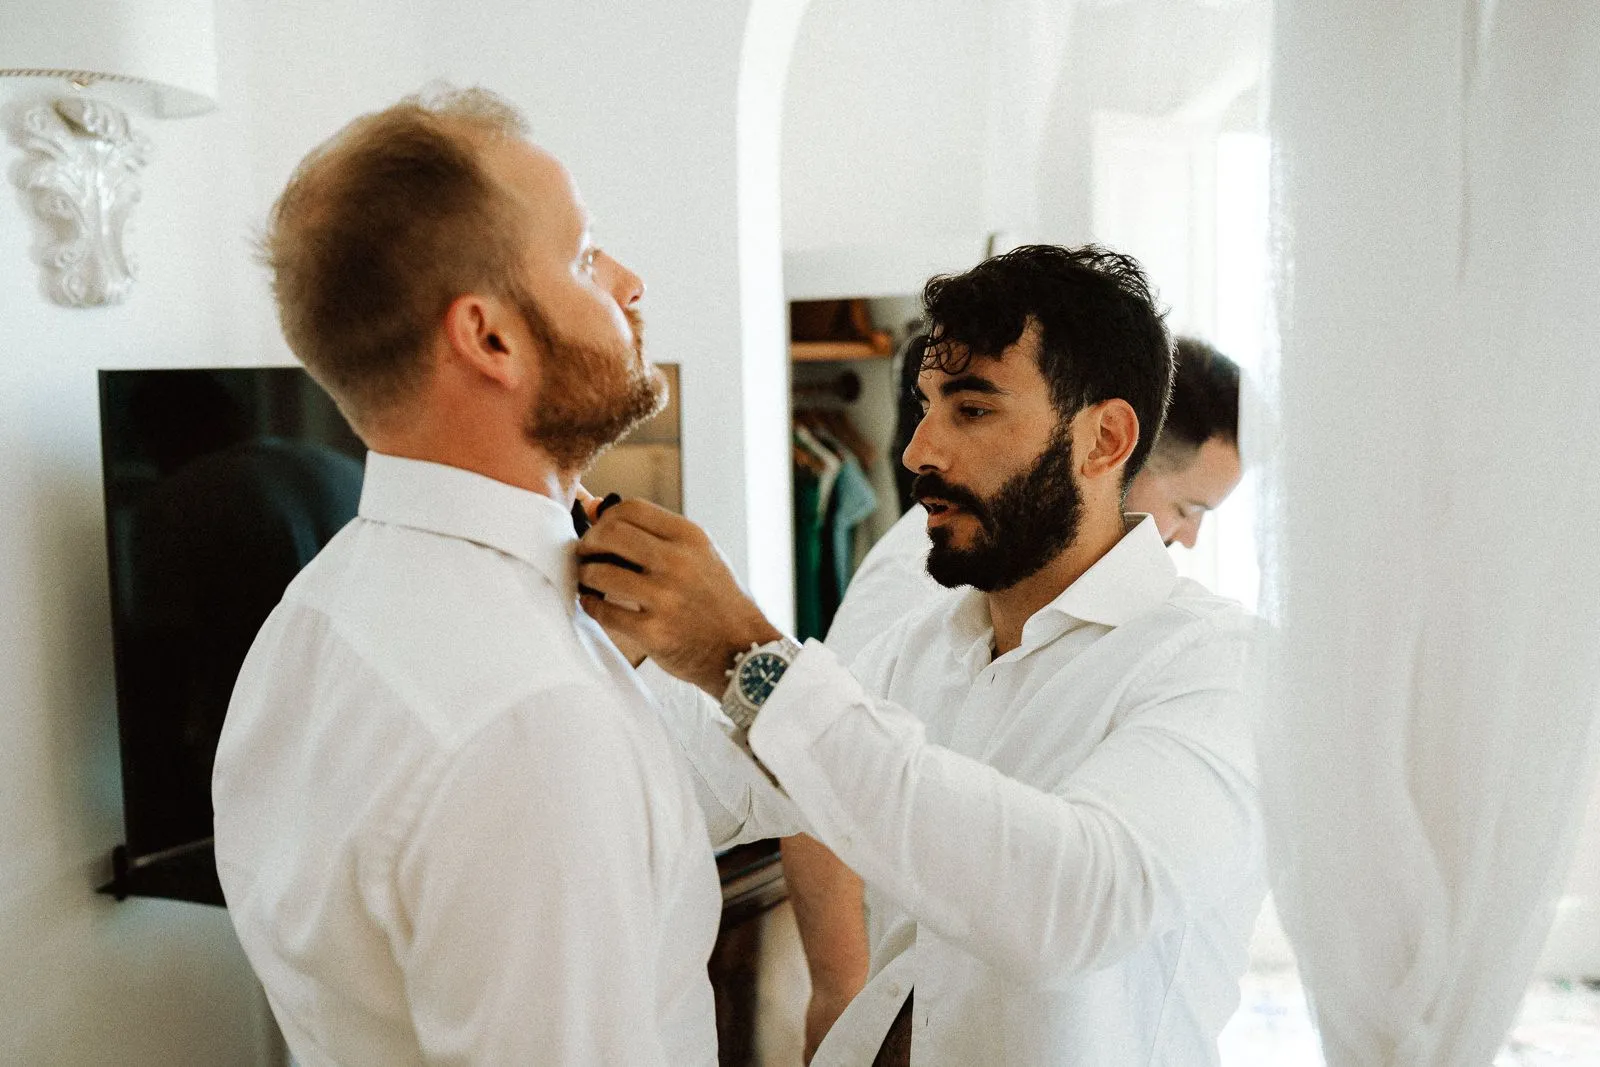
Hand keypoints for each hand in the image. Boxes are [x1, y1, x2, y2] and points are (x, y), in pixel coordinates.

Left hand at [576, 499, 780, 694]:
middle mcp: (678, 563)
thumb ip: (656, 533)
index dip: (606, 518)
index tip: (601, 532)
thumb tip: (598, 508)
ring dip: (586, 575)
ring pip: (600, 572)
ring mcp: (665, 598)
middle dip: (589, 542)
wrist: (743, 650)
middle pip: (611, 533)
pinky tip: (595, 604)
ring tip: (589, 580)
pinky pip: (604, 611)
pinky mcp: (653, 632)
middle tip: (586, 554)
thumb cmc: (718, 599)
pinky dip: (591, 605)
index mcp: (691, 538)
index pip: (632, 508)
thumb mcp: (701, 555)